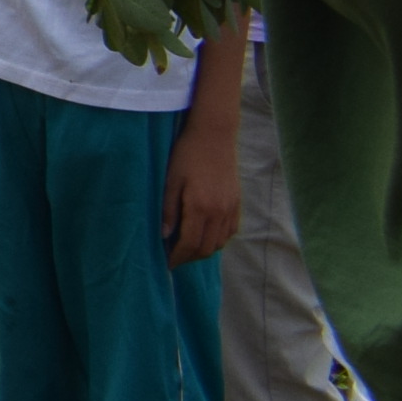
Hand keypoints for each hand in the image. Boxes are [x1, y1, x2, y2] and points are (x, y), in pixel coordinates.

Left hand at [162, 118, 241, 265]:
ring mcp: (231, 209)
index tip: (166, 263)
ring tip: (187, 249)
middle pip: (206, 248)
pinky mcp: (237, 204)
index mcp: (200, 207)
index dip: (178, 257)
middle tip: (174, 258)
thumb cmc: (186, 155)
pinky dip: (217, 239)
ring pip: (220, 242)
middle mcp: (219, 212)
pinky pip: (230, 232)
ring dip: (203, 250)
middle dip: (189, 257)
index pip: (190, 244)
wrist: (214, 136)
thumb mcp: (170, 181)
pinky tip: (204, 235)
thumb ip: (167, 210)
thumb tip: (164, 236)